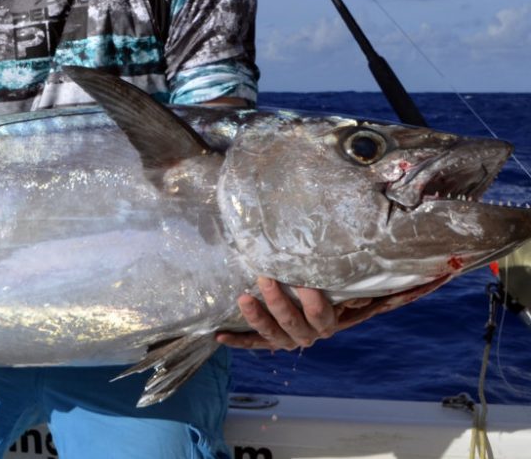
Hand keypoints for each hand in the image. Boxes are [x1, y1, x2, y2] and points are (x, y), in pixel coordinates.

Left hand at [215, 277, 371, 350]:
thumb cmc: (336, 288)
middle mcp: (309, 334)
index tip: (302, 279)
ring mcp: (288, 338)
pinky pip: (253, 343)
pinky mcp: (269, 339)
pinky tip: (219, 337)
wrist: (320, 305)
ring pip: (272, 334)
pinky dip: (237, 341)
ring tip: (243, 297)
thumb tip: (401, 281)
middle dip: (278, 302)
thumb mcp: (352, 286)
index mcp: (329, 321)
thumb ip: (363, 284)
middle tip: (264, 277)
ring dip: (256, 317)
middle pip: (293, 323)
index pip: (322, 314)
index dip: (311, 300)